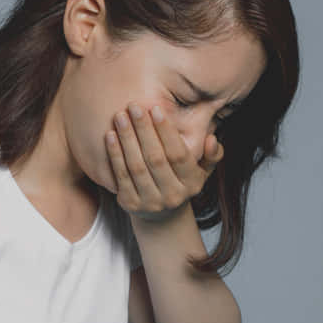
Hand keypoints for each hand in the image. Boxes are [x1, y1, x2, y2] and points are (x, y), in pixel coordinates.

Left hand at [106, 102, 223, 221]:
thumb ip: (211, 155)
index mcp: (192, 184)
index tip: (156, 109)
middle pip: (156, 159)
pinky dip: (115, 155)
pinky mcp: (129, 205)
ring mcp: (150, 202)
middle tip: (134, 106)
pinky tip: (110, 135)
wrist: (161, 216)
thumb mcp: (201, 171)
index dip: (166, 132)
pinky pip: (121, 176)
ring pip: (136, 167)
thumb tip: (212, 139)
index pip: (178, 155)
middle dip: (144, 130)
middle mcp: (173, 196)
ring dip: (127, 139)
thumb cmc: (181, 182)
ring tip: (120, 117)